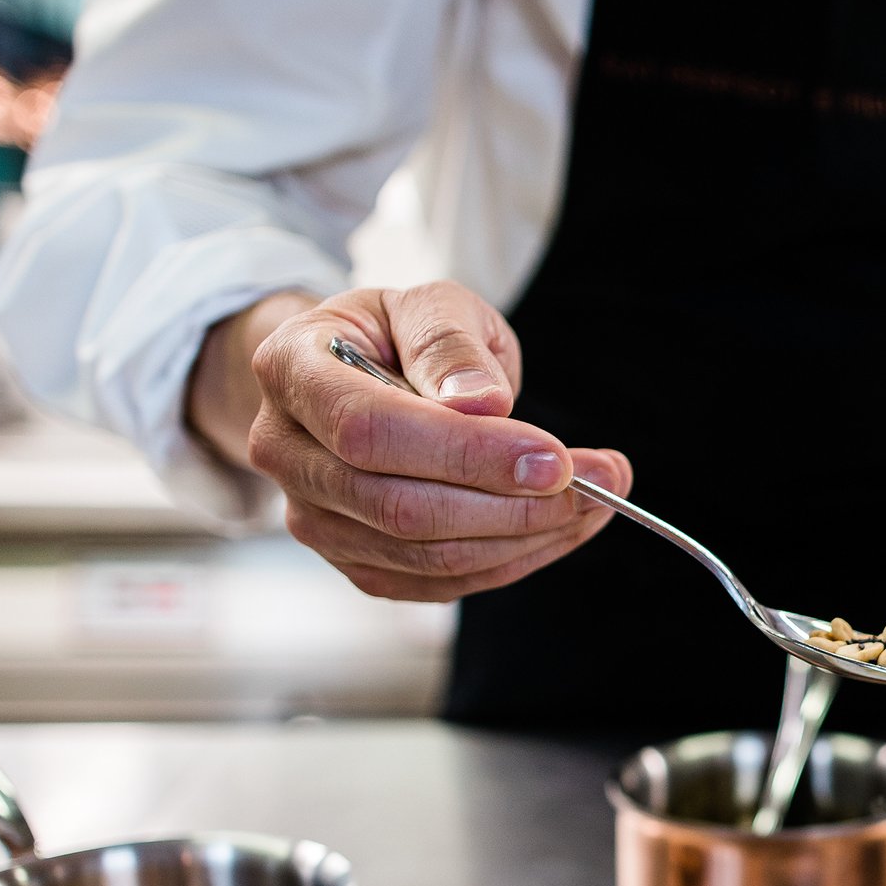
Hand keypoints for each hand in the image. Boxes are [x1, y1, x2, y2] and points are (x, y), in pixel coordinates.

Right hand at [190, 282, 629, 602]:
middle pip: (400, 507)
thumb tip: (483, 403)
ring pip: (426, 555)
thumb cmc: (393, 335)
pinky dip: (511, 561)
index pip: (371, 431)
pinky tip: (560, 528)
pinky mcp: (355, 561)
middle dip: (512, 504)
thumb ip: (450, 343)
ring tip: (597, 501)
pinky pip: (439, 582)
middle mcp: (286, 454)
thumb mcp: (425, 304)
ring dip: (526, 538)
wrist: (351, 376)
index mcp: (291, 371)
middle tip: (599, 482)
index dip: (466, 453)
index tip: (554, 458)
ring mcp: (313, 519)